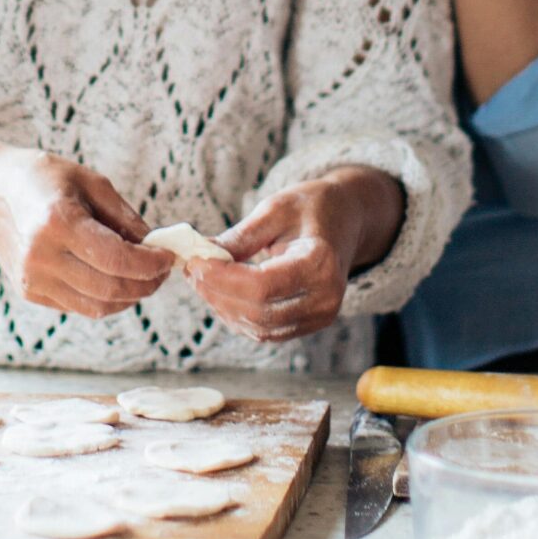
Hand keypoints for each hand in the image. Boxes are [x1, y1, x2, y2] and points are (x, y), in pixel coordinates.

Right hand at [0, 146, 170, 319]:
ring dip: (129, 297)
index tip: (167, 256)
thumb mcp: (89, 182)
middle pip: (110, 288)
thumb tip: (156, 246)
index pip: (117, 258)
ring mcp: (32, 279)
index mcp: (58, 222)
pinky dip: (106, 299)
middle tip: (161, 271)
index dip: (150, 263)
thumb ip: (125, 216)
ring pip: (97, 306)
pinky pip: (80, 306)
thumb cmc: (42, 179)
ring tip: (143, 277)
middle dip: (146, 284)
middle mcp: (41, 256)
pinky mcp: (30, 292)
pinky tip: (115, 279)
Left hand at [183, 172, 402, 345]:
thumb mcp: (274, 209)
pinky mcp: (308, 324)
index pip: (263, 286)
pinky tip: (220, 292)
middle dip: (217, 294)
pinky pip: (266, 331)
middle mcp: (326, 298)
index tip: (195, 262)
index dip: (222, 279)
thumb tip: (200, 255)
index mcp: (321, 263)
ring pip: (259, 328)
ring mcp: (320, 316)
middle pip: (259, 312)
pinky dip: (237, 316)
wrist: (346, 218)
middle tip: (191, 269)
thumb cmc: (311, 207)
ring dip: (223, 307)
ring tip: (202, 278)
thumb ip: (239, 237)